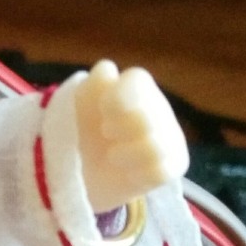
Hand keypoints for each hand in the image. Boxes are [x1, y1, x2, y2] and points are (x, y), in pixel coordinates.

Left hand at [73, 60, 188, 212]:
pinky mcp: (171, 165)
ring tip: (113, 156)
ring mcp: (167, 137)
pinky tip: (128, 173)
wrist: (78, 171)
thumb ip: (89, 87)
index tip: (103, 110)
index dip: (118, 96)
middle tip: (106, 132)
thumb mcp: (75, 108)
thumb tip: (107, 70)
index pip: (137, 80)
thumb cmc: (78, 132)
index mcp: (133, 88)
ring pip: (157, 146)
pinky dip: (140, 175)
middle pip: (151, 114)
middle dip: (123, 127)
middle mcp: (155, 108)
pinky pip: (163, 171)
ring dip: (129, 153)